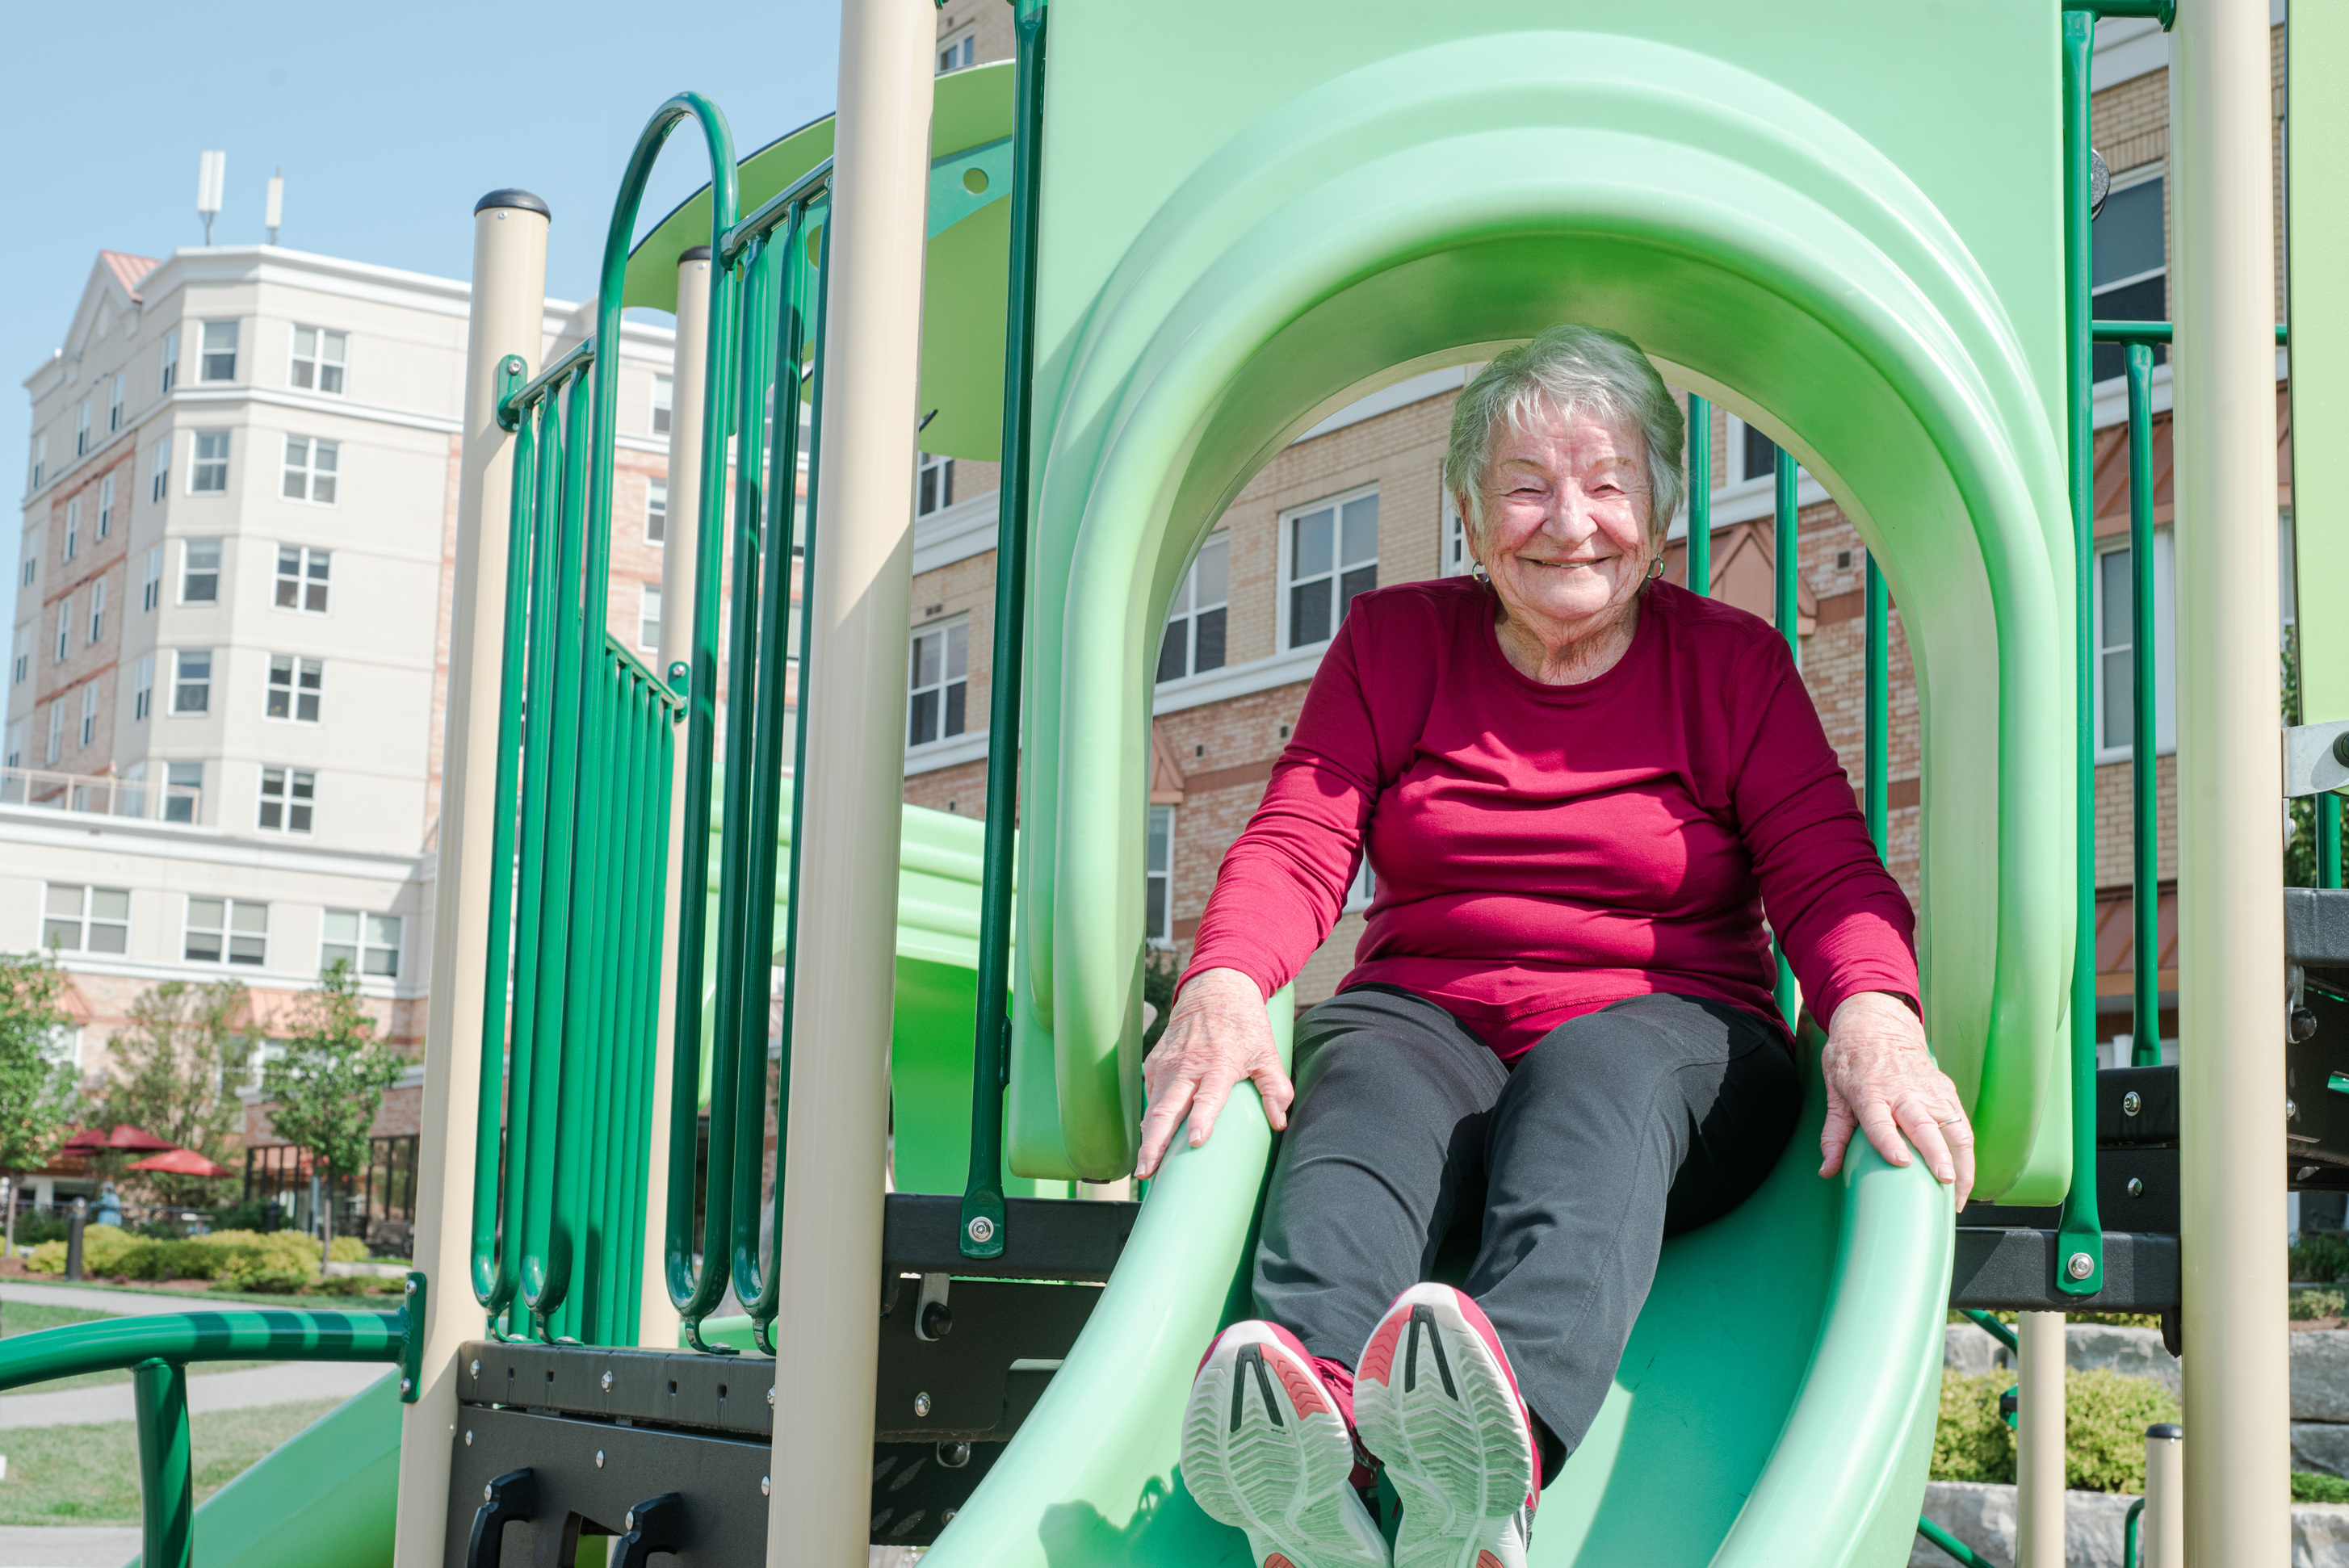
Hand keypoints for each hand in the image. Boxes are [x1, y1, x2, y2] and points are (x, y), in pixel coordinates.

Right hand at [1135, 967, 1293, 1178]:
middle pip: (1168, 1109)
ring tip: (1144, 1168)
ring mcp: (1168, 1064)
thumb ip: (1275, 1087)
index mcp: (1219, 1063)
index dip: (1202, 1119)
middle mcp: (1188, 1065)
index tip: (1196, 1142)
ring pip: (1153, 1106)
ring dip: (1147, 1137)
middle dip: (1156, 1143)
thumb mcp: (1267, 1051)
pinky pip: (1149, 1095)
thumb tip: (1280, 1121)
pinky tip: (1148, 1140)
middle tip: (1148, 1170)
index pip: (1208, 1097)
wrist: (1215, 987)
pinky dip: (1148, 1119)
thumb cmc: (1244, 1022)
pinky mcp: (1156, 1063)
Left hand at [1818, 991, 1974, 1209]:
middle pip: (1923, 1124)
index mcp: (1869, 1092)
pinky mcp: (1946, 1091)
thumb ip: (1833, 1135)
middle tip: (1945, 1180)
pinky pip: (1961, 1123)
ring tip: (1959, 1193)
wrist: (1878, 1025)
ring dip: (1961, 1161)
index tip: (1901, 1162)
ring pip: (1952, 1127)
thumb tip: (1826, 1170)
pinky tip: (1964, 1175)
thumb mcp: (1834, 1093)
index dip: (1889, 1142)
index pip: (1879, 1121)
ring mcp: (1928, 1090)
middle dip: (1937, 1154)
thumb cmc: (1852, 1061)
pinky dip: (1967, 1152)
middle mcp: (1902, 1091)